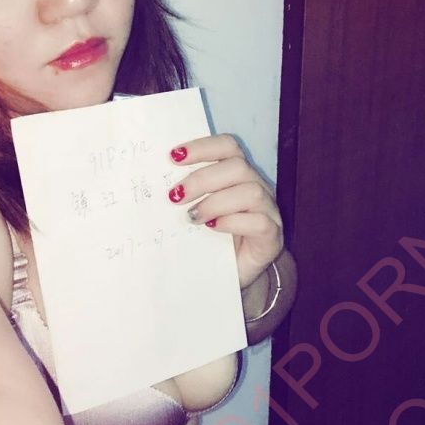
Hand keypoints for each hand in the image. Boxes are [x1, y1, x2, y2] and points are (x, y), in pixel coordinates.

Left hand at [167, 135, 283, 289]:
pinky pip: (259, 222)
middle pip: (238, 166)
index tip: (173, 157)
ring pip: (251, 192)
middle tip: (175, 196)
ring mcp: (268, 212)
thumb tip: (152, 182)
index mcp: (237, 174)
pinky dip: (232, 222)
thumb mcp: (193, 211)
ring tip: (192, 217)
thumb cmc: (207, 241)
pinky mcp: (272, 237)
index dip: (202, 147)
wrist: (225, 278)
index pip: (227, 146)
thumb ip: (183, 194)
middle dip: (202, 179)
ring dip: (215, 202)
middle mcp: (257, 187)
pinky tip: (212, 228)